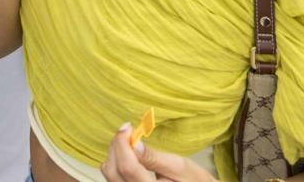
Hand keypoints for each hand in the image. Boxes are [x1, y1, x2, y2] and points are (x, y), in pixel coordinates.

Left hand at [102, 124, 216, 181]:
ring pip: (109, 175)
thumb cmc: (194, 181)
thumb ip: (154, 158)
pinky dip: (116, 163)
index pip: (128, 167)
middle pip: (113, 171)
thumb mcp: (179, 166)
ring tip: (128, 142)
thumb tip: (134, 144)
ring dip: (114, 154)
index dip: (123, 143)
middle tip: (127, 131)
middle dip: (116, 146)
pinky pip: (113, 178)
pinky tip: (127, 154)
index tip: (127, 126)